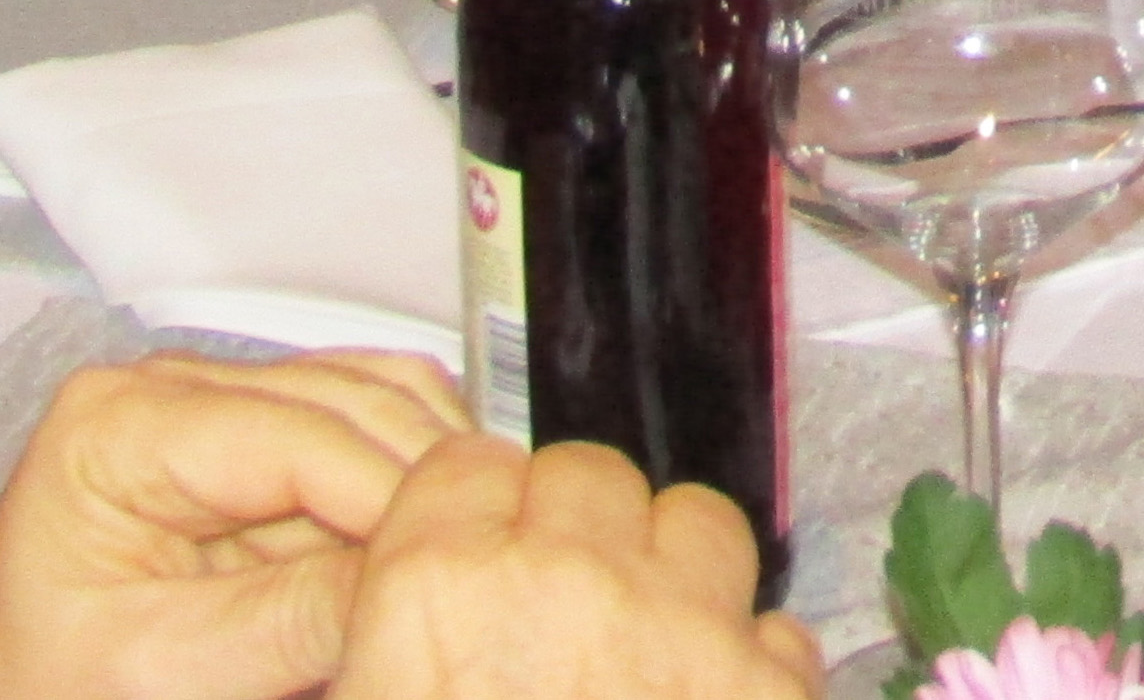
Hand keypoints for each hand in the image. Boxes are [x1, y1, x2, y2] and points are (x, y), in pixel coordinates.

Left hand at [0, 351, 468, 699]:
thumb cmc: (25, 684)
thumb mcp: (152, 671)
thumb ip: (286, 623)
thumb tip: (418, 587)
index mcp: (127, 422)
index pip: (310, 435)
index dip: (401, 503)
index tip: (462, 574)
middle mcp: (179, 385)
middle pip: (361, 401)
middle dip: (428, 490)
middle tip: (482, 574)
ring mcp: (221, 401)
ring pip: (384, 401)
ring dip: (432, 480)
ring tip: (460, 562)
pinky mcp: (255, 436)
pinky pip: (369, 430)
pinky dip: (410, 483)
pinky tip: (423, 546)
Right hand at [328, 430, 820, 698]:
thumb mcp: (369, 692)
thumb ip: (395, 639)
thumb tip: (418, 624)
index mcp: (436, 590)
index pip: (464, 467)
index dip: (473, 510)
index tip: (478, 551)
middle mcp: (562, 581)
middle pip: (586, 476)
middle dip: (577, 529)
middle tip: (560, 608)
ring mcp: (679, 627)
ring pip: (698, 522)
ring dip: (676, 567)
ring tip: (649, 636)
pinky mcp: (767, 687)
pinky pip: (774, 632)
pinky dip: (748, 665)